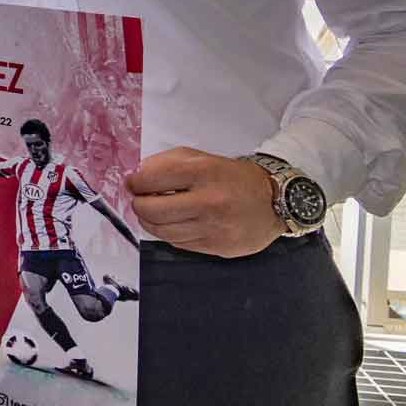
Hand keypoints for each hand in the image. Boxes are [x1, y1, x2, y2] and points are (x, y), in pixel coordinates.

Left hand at [127, 147, 282, 257]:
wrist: (274, 203)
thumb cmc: (232, 177)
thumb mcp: (203, 158)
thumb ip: (167, 163)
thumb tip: (137, 176)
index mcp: (204, 172)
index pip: (153, 178)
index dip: (135, 182)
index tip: (132, 183)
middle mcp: (209, 201)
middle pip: (152, 209)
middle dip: (138, 204)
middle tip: (139, 199)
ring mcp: (213, 227)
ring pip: (161, 231)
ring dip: (148, 221)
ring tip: (151, 212)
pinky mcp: (217, 247)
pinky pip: (177, 243)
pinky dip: (167, 233)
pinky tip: (172, 223)